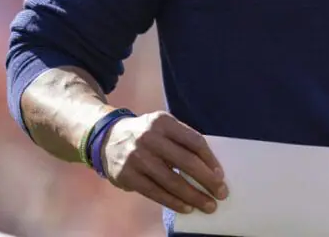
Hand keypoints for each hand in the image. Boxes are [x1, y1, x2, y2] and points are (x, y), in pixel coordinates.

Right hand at [101, 111, 227, 214]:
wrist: (107, 138)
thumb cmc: (146, 135)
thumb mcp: (162, 127)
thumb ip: (182, 140)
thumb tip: (210, 167)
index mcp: (163, 122)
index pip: (194, 141)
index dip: (210, 160)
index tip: (221, 175)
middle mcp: (150, 138)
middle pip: (186, 162)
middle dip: (207, 180)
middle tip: (221, 193)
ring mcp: (137, 157)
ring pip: (172, 181)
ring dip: (193, 196)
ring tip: (208, 205)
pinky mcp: (127, 176)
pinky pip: (156, 192)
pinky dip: (174, 202)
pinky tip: (187, 207)